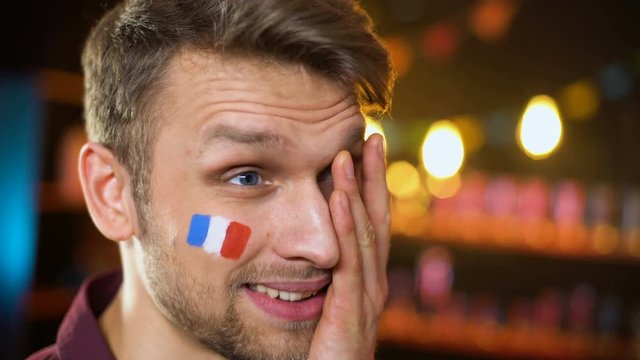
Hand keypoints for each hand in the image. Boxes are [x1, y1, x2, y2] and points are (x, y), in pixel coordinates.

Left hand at [308, 134, 389, 358]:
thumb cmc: (322, 352)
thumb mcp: (326, 306)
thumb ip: (325, 277)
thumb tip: (308, 246)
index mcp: (366, 278)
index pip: (372, 222)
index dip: (371, 185)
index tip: (365, 149)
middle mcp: (373, 283)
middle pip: (377, 220)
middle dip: (374, 178)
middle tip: (371, 137)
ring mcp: (366, 298)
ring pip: (365, 235)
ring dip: (356, 192)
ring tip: (349, 155)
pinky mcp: (351, 313)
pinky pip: (348, 264)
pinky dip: (345, 228)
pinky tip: (337, 199)